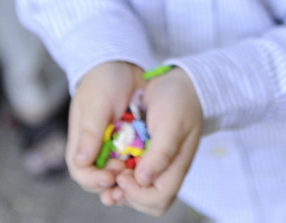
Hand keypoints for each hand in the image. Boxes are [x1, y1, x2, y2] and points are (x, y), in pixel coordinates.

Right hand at [66, 61, 143, 196]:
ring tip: (139, 179)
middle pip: (100, 180)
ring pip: (118, 175)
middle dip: (112, 185)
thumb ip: (89, 133)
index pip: (82, 173)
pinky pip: (135, 163)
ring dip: (127, 181)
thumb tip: (81, 162)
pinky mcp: (131, 144)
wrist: (122, 65)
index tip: (110, 177)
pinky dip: (140, 168)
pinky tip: (149, 168)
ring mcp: (114, 148)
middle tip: (127, 179)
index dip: (94, 180)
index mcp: (81, 144)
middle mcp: (96, 150)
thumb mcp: (95, 105)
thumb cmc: (103, 82)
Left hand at [113, 67, 202, 215]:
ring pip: (136, 192)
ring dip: (119, 187)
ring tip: (107, 172)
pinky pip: (130, 174)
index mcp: (176, 167)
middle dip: (127, 196)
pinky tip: (109, 160)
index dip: (137, 195)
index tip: (122, 175)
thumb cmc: (178, 100)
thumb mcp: (171, 123)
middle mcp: (165, 171)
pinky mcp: (144, 155)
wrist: (178, 82)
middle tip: (112, 178)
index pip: (158, 199)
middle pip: (147, 203)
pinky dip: (118, 172)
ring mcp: (155, 164)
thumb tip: (143, 180)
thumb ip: (160, 153)